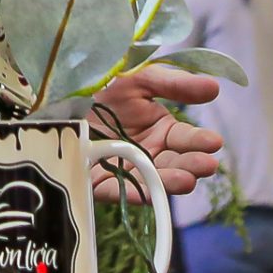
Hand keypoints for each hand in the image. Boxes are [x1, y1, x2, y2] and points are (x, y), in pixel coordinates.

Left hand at [87, 66, 223, 201]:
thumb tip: (215, 87)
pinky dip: (135, 193)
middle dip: (192, 165)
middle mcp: (148, 153)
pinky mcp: (102, 184)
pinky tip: (151, 191)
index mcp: (160, 130)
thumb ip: (174, 84)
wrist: (57, 96)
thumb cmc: (102, 85)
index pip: (185, 139)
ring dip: (171, 182)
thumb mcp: (139, 79)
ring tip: (188, 180)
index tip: (213, 142)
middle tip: (206, 164)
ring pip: (154, 181)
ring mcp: (127, 170)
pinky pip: (120, 191)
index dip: (199, 141)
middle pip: (174, 164)